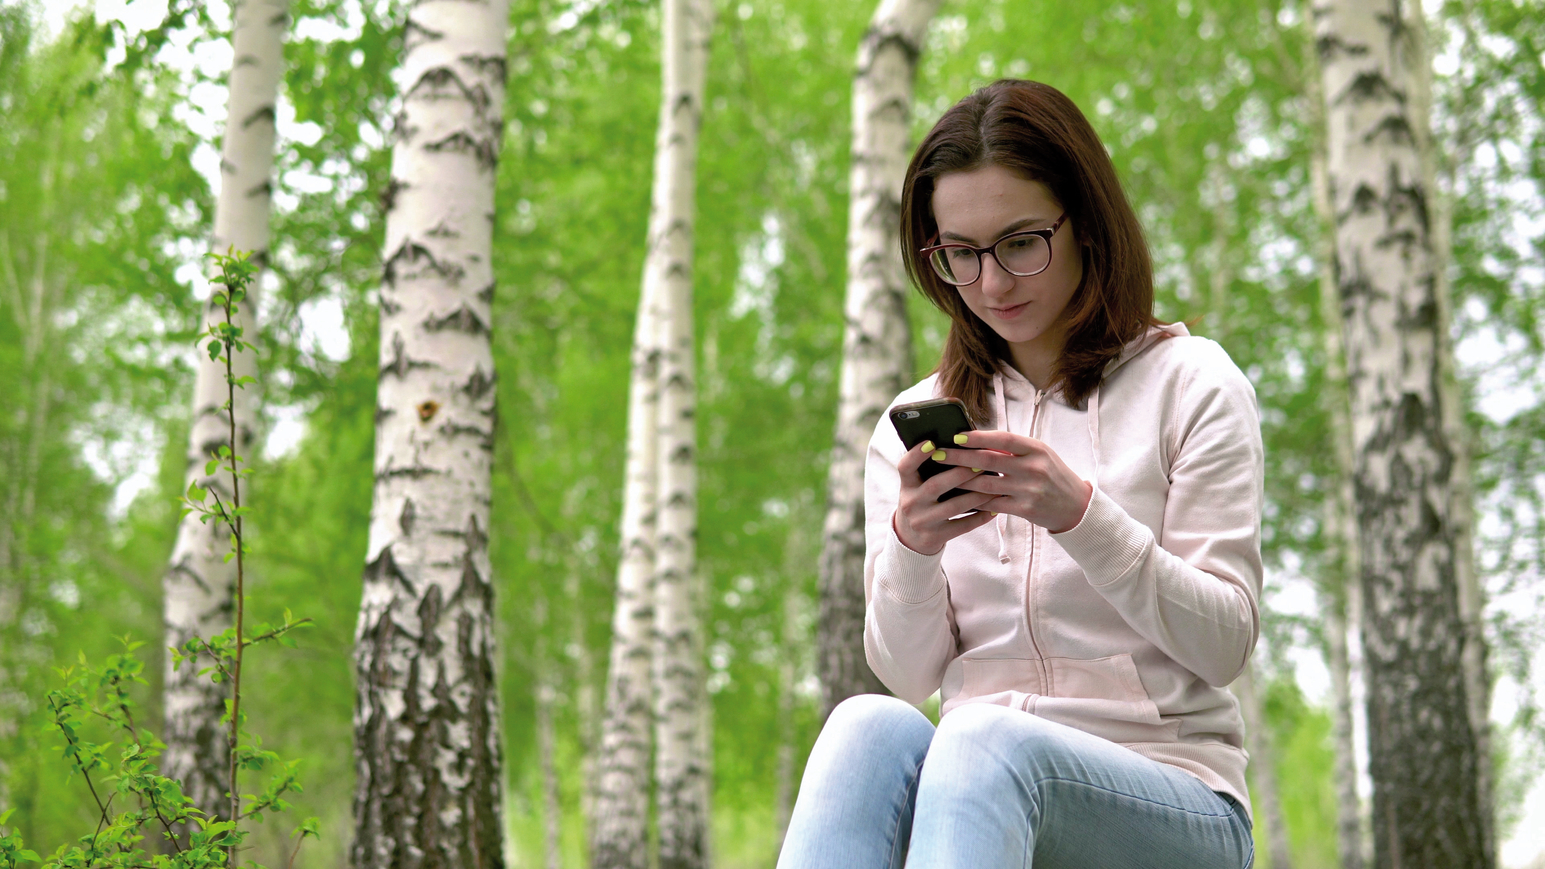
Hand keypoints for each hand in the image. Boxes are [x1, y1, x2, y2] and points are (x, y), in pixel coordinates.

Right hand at [893, 439, 996, 554]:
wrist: (910, 538)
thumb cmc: (921, 502)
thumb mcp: (916, 487)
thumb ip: (929, 471)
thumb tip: (960, 450)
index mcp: (906, 486)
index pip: (905, 467)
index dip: (916, 454)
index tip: (932, 443)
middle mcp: (910, 503)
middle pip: (935, 485)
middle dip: (960, 473)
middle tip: (981, 464)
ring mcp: (922, 521)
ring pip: (954, 506)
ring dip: (977, 495)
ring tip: (994, 486)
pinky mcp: (934, 537)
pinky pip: (962, 526)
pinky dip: (980, 517)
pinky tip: (994, 509)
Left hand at [931, 430, 1092, 532]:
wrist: (1077, 506)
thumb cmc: (1053, 475)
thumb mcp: (1041, 455)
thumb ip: (1014, 449)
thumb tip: (978, 440)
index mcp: (1037, 449)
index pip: (1004, 439)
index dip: (979, 437)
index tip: (957, 436)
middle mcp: (1033, 468)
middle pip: (989, 461)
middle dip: (959, 457)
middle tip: (938, 454)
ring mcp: (1029, 490)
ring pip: (986, 484)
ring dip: (961, 480)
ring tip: (941, 475)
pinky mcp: (1025, 509)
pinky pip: (993, 503)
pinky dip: (974, 500)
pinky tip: (959, 497)